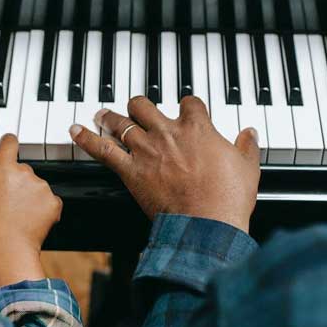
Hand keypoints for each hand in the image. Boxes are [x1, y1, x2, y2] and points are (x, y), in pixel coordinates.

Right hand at [0, 134, 62, 289]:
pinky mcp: (54, 202)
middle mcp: (26, 173)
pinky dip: (42, 206)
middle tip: (5, 200)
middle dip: (16, 179)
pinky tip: (29, 217)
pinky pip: (49, 199)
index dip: (8, 143)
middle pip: (23, 168)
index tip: (8, 146)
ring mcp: (42, 187)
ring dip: (29, 193)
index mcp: (5, 169)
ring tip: (17, 212)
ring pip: (36, 184)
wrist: (8, 249)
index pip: (10, 142)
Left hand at [69, 96, 259, 231]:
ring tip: (102, 113)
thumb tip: (250, 133)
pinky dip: (87, 139)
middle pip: (145, 106)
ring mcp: (147, 150)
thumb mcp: (247, 168)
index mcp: (198, 128)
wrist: (207, 224)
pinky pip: (102, 149)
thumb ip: (247, 147)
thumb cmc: (228, 198)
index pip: (189, 103)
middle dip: (139, 106)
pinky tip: (75, 130)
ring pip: (121, 122)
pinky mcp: (131, 171)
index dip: (187, 105)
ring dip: (110, 117)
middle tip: (135, 109)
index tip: (187, 110)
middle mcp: (168, 133)